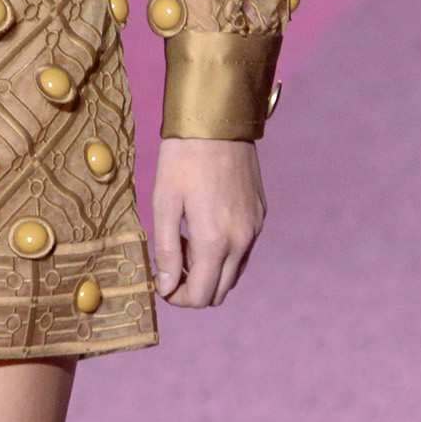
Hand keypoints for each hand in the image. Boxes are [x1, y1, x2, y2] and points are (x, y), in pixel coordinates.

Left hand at [151, 136, 266, 306]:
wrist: (218, 122)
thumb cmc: (183, 159)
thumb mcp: (164, 203)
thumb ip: (165, 250)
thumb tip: (165, 286)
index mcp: (214, 240)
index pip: (200, 295)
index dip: (177, 299)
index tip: (161, 285)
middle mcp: (241, 240)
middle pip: (218, 291)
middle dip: (192, 287)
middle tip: (170, 262)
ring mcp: (254, 228)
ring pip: (233, 273)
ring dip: (208, 270)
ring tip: (185, 241)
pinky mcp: (260, 215)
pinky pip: (243, 251)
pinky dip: (223, 253)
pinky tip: (203, 227)